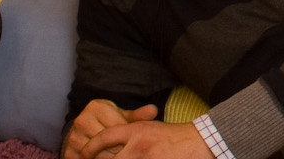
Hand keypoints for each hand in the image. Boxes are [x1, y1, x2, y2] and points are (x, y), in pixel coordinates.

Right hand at [62, 100, 156, 158]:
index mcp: (96, 107)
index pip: (116, 126)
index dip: (126, 135)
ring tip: (119, 155)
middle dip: (119, 148)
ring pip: (96, 153)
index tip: (132, 140)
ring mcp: (73, 137)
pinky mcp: (68, 151)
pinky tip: (104, 158)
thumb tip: (153, 111)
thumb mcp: (121, 115)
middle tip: (127, 150)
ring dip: (108, 156)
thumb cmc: (107, 120)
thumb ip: (137, 115)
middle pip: (106, 140)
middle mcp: (82, 120)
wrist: (83, 129)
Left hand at [80, 117, 209, 158]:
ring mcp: (146, 158)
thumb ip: (130, 133)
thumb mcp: (151, 127)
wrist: (200, 143)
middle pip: (107, 158)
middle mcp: (139, 146)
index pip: (104, 137)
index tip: (83, 153)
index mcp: (137, 130)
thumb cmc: (174, 136)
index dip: (90, 147)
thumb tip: (107, 143)